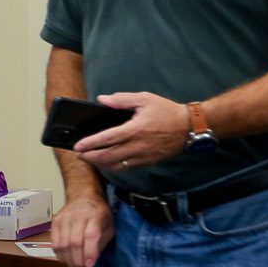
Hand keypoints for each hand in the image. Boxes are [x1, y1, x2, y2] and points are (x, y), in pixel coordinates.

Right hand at [52, 192, 113, 266]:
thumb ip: (102, 241)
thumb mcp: (109, 225)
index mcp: (95, 215)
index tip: (90, 265)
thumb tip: (92, 259)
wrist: (83, 195)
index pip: (90, 234)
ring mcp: (64, 218)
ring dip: (69, 261)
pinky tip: (67, 261)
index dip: (90, 251)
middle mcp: (77, 216)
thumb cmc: (99, 213)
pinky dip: (60, 255)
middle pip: (74, 242)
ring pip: (62, 244)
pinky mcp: (55, 222)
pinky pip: (54, 243)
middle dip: (78, 261)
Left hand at [72, 92, 187, 171]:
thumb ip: (121, 100)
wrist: (190, 127)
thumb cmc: (167, 111)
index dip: (90, 143)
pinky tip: (108, 162)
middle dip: (91, 157)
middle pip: (109, 156)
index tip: (78, 146)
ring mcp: (144, 156)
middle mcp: (138, 146)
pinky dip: (115, 166)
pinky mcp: (149, 161)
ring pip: (117, 165)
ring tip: (90, 159)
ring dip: (101, 164)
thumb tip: (102, 100)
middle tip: (79, 155)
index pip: (107, 139)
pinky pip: (128, 167)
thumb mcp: (144, 99)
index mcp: (135, 129)